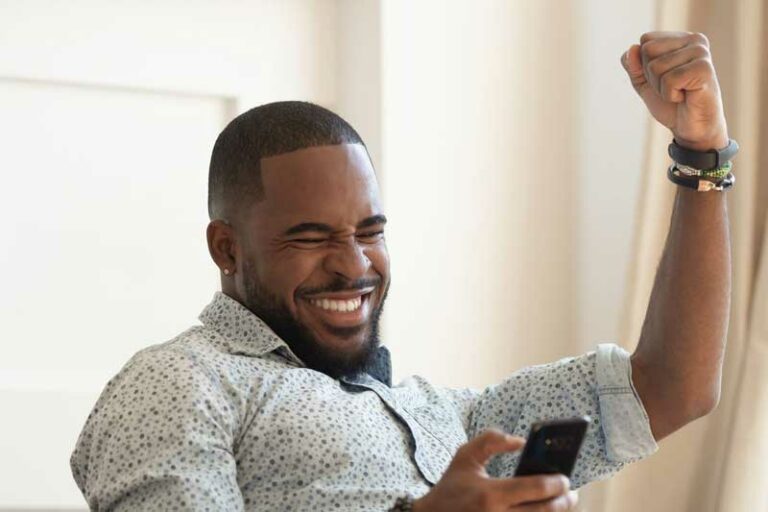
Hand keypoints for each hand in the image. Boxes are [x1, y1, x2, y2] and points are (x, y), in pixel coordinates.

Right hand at [412, 430, 577, 511]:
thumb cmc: (451, 487)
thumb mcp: (465, 456)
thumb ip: (490, 440)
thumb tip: (519, 441)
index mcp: (491, 495)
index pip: (535, 489)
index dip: (555, 483)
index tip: (564, 478)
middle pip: (545, 511)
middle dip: (564, 501)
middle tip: (570, 493)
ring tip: (562, 503)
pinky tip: (543, 511)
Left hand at [621, 31, 727, 150]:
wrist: (691, 128)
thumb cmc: (670, 104)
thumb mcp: (644, 82)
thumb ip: (633, 65)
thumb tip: (632, 48)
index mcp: (681, 38)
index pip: (646, 40)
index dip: (644, 65)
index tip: (663, 78)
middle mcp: (694, 40)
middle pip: (648, 50)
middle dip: (651, 76)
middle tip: (672, 87)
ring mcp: (701, 53)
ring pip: (656, 67)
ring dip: (661, 88)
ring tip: (680, 92)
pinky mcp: (704, 68)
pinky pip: (669, 80)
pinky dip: (670, 94)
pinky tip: (686, 96)